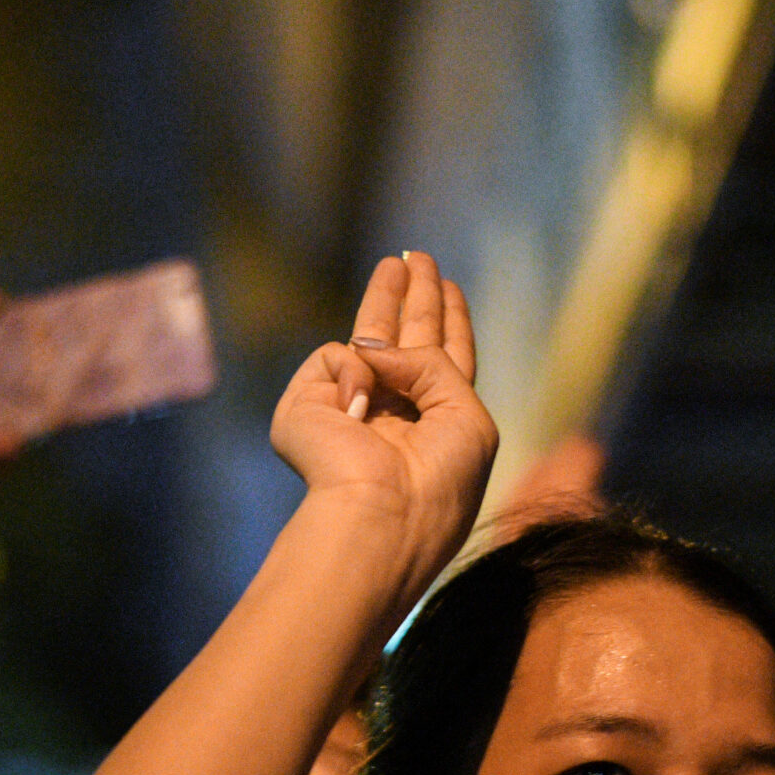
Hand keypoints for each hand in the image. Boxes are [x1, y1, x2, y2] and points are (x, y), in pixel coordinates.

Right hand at [268, 252, 496, 599]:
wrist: (383, 516)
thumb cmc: (437, 479)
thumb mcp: (467, 415)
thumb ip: (437, 362)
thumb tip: (374, 344)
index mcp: (436, 425)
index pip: (443, 361)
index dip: (448, 321)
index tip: (448, 287)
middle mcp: (393, 416)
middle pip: (405, 341)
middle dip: (413, 299)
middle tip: (415, 258)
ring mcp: (348, 410)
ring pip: (366, 338)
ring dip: (385, 298)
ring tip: (399, 262)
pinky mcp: (307, 407)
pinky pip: (339, 355)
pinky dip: (355, 374)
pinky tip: (359, 412)